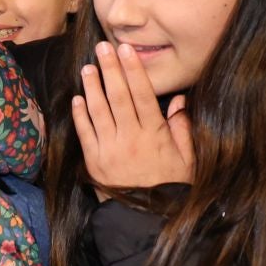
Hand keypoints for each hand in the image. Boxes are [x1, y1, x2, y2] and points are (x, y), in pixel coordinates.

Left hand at [70, 41, 193, 195]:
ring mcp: (110, 149)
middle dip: (110, 69)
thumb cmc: (172, 186)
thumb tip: (179, 101)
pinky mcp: (94, 162)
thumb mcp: (188, 158)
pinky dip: (80, 115)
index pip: (142, 95)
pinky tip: (77, 98)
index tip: (127, 50)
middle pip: (118, 96)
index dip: (133, 70)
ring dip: (92, 87)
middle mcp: (130, 138)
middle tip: (102, 47)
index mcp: (154, 134)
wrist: (149, 218)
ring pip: (99, 111)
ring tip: (88, 67)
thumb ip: (183, 128)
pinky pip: (85, 134)